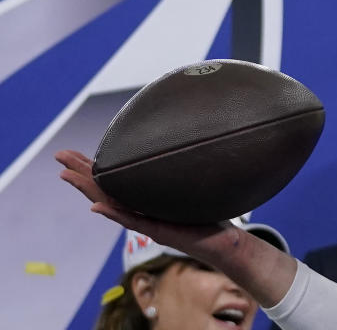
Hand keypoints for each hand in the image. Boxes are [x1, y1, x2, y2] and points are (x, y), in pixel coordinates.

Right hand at [54, 149, 237, 261]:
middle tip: (58, 154)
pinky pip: (133, 221)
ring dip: (88, 189)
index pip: (110, 181)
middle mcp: (139, 211)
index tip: (71, 153)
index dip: (90, 167)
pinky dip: (114, 214)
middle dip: (80, 172)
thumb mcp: (186, 190)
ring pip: (110, 203)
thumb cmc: (206, 216)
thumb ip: (173, 176)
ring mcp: (146, 222)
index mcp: (142, 199)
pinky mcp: (159, 231)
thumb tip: (172, 149)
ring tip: (66, 175)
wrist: (221, 244)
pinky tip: (96, 207)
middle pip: (102, 189)